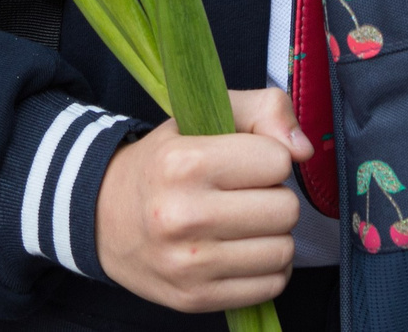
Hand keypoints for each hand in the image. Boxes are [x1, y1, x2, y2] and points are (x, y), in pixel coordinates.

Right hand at [97, 88, 310, 312]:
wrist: (103, 216)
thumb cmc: (166, 162)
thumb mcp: (205, 116)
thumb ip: (265, 109)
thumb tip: (304, 150)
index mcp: (185, 164)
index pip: (278, 161)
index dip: (269, 158)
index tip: (244, 163)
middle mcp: (183, 217)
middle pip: (286, 210)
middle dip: (274, 197)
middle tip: (243, 195)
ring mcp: (188, 264)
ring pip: (283, 251)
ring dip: (272, 235)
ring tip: (242, 223)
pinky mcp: (194, 298)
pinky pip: (270, 286)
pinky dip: (266, 268)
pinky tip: (240, 251)